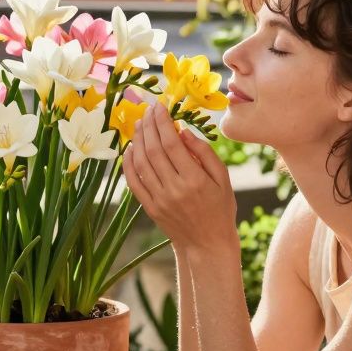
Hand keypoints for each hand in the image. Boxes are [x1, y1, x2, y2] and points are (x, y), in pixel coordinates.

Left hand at [123, 103, 237, 253]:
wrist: (207, 244)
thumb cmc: (219, 208)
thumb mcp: (222, 179)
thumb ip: (204, 153)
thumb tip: (183, 131)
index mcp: (194, 180)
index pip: (172, 143)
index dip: (163, 122)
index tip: (159, 107)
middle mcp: (174, 189)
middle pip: (154, 150)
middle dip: (149, 126)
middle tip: (148, 111)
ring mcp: (159, 199)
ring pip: (141, 163)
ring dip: (138, 140)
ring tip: (140, 124)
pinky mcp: (150, 208)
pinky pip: (133, 182)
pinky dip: (128, 163)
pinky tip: (130, 148)